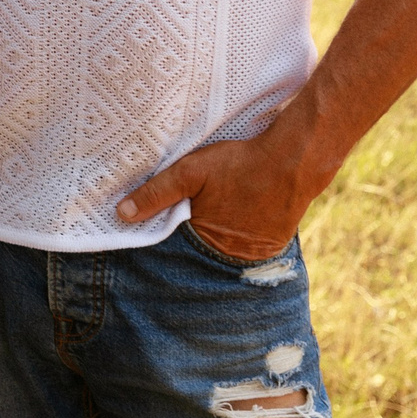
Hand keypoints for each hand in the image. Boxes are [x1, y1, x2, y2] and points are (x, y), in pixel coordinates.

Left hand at [115, 118, 319, 261]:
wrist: (294, 160)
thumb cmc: (240, 165)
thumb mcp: (191, 171)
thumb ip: (157, 193)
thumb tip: (122, 214)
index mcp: (206, 243)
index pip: (173, 250)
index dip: (162, 238)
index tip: (149, 230)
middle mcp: (230, 257)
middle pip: (197, 252)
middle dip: (185, 241)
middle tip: (180, 219)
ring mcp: (254, 254)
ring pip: (220, 249)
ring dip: (210, 238)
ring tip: (207, 218)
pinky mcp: (271, 244)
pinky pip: (244, 245)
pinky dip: (234, 234)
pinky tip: (230, 217)